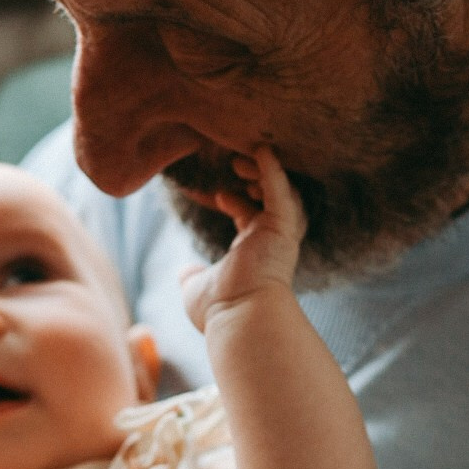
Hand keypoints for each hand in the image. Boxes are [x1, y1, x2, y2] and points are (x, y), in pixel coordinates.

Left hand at [181, 147, 306, 331]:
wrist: (239, 319)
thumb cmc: (221, 311)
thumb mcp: (197, 287)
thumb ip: (193, 275)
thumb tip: (185, 273)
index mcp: (254, 253)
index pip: (251, 219)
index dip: (237, 203)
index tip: (219, 196)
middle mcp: (271, 242)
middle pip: (271, 200)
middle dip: (256, 180)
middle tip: (235, 165)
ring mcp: (280, 234)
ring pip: (282, 191)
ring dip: (264, 172)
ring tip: (239, 159)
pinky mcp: (283, 227)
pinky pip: (281, 191)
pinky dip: (272, 170)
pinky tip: (262, 150)